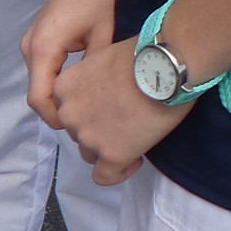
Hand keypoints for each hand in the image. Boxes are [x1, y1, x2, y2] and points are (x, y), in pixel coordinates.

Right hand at [22, 0, 119, 128]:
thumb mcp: (102, 38)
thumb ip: (92, 72)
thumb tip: (94, 99)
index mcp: (43, 49)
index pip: (38, 99)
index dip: (55, 118)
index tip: (78, 125)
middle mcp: (29, 49)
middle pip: (35, 94)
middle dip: (57, 110)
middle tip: (86, 119)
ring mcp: (30, 44)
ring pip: (38, 84)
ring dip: (56, 97)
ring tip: (84, 104)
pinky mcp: (36, 40)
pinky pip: (41, 71)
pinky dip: (55, 83)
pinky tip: (78, 86)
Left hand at [51, 37, 191, 184]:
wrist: (167, 65)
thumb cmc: (144, 53)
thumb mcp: (104, 57)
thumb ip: (94, 78)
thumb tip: (106, 90)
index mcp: (64, 86)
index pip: (67, 108)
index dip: (87, 110)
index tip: (108, 107)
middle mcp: (68, 114)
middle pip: (77, 131)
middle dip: (98, 128)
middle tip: (126, 119)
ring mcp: (88, 137)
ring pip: (90, 153)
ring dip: (107, 147)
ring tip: (134, 137)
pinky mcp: (111, 155)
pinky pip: (105, 176)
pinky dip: (118, 172)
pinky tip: (134, 160)